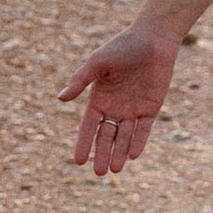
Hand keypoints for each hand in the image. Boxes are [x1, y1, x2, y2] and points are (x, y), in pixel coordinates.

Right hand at [60, 23, 178, 176]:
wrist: (152, 39)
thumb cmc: (122, 47)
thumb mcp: (98, 63)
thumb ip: (80, 81)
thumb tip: (60, 99)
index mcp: (99, 98)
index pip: (89, 126)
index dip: (83, 143)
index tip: (78, 161)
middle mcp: (115, 107)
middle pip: (106, 136)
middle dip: (102, 154)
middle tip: (99, 173)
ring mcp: (133, 109)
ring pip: (125, 136)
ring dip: (120, 152)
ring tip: (115, 170)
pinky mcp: (151, 108)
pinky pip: (144, 129)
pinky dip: (139, 141)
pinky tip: (133, 155)